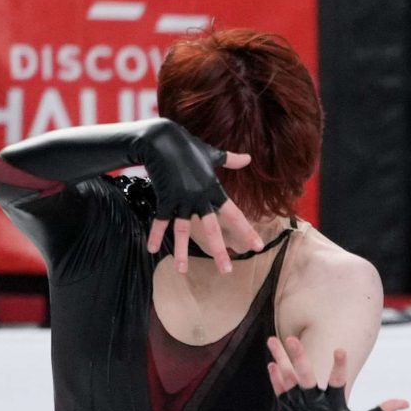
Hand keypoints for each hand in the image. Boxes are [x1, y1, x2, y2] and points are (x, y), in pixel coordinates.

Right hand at [140, 122, 263, 271]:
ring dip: (182, 252)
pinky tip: (151, 249)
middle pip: (212, 230)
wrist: (161, 139)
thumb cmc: (188, 146)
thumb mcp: (212, 154)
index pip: (235, 215)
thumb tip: (248, 157)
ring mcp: (181, 200)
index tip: (258, 246)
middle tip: (227, 271)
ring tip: (182, 271)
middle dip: (220, 251)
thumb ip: (230, 160)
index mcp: (214, 190)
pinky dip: (156, 234)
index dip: (247, 231)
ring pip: (183, 231)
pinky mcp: (165, 198)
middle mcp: (200, 199)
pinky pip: (161, 220)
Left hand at [268, 338, 409, 410]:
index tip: (340, 349)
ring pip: (288, 380)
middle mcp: (316, 407)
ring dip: (280, 360)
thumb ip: (382, 410)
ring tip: (271, 340)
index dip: (340, 367)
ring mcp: (300, 410)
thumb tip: (407, 403)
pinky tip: (272, 361)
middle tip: (293, 339)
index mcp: (336, 408)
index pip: (339, 383)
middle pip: (306, 379)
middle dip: (299, 358)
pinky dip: (276, 378)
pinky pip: (280, 392)